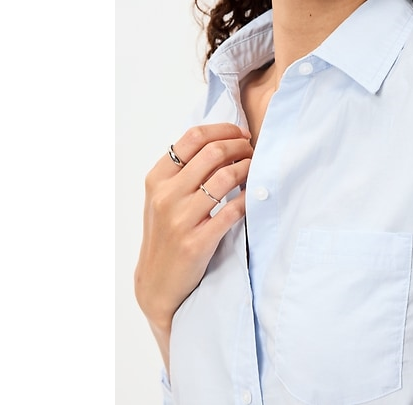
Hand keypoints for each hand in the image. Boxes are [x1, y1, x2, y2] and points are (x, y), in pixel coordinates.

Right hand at [134, 123, 252, 351]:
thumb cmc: (166, 233)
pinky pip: (233, 210)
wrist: (158, 281)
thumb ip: (184, 170)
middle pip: (212, 152)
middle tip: (252, 150)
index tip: (240, 133)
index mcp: (157, 178)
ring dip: (248, 168)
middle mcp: (166, 195)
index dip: (223, 130)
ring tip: (254, 169)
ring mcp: (180, 219)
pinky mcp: (197, 242)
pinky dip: (248, 197)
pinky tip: (253, 194)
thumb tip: (222, 141)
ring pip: (225, 177)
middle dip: (240, 146)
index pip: (193, 137)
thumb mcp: (164, 196)